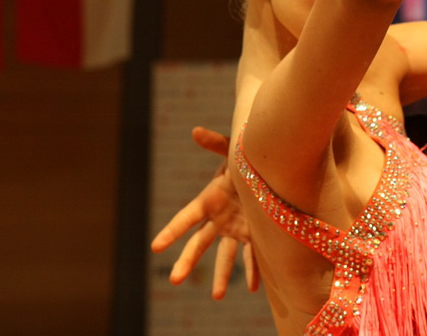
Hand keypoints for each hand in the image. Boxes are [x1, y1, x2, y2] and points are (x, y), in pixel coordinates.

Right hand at [150, 128, 257, 298]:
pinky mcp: (254, 233)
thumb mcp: (234, 152)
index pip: (186, 218)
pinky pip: (252, 255)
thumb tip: (196, 130)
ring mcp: (235, 229)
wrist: (271, 169)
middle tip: (174, 280)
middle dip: (187, 262)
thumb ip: (216, 143)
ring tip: (216, 296)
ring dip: (221, 275)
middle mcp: (219, 219)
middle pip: (199, 244)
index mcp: (210, 200)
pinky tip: (253, 287)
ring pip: (224, 256)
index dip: (172, 231)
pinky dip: (253, 271)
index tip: (155, 247)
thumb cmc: (247, 161)